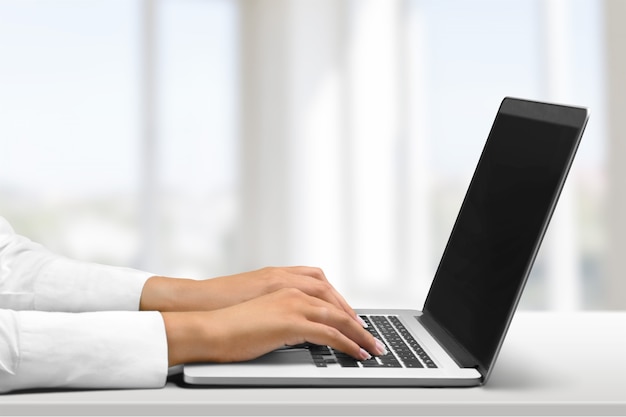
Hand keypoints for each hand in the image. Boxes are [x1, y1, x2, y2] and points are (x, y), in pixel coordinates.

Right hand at [141, 266, 363, 325]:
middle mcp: (290, 287)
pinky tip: (356, 353)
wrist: (207, 323)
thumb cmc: (224, 317)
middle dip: (355, 317)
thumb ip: (275, 308)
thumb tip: (288, 322)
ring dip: (358, 332)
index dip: (340, 302)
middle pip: (334, 299)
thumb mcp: (255, 305)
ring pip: (337, 316)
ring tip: (371, 346)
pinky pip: (330, 333)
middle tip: (368, 333)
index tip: (351, 317)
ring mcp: (292, 303)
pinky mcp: (292, 323)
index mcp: (281, 280)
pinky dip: (347, 343)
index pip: (322, 286)